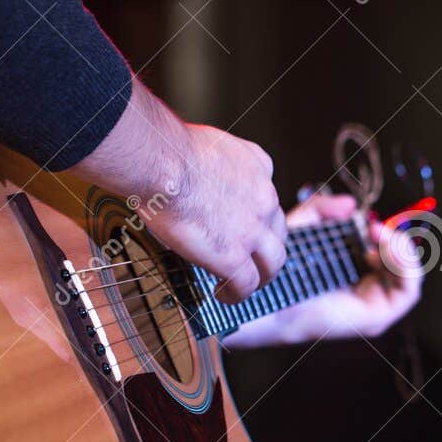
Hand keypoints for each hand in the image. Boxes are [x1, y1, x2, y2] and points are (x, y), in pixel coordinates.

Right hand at [148, 125, 286, 303]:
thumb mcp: (204, 145)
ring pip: (273, 261)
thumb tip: (188, 172)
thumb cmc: (168, 149)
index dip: (256, 213)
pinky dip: (237, 294)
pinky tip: (224, 295)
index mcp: (256, 165)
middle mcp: (263, 197)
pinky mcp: (235, 256)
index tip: (242, 222)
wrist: (164, 162)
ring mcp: (253, 230)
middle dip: (267, 247)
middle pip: (278, 230)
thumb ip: (209, 163)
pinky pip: (246, 284)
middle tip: (253, 257)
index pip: (266, 194)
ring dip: (261, 275)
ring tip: (246, 283)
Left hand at [222, 193, 423, 348]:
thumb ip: (324, 210)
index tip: (368, 221)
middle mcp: (364, 291)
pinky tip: (381, 248)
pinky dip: (405, 266)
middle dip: (394, 239)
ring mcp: (372, 306)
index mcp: (350, 273)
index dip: (386, 234)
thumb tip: (351, 205)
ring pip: (409, 276)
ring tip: (377, 235)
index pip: (386, 253)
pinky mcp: (376, 318)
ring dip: (401, 249)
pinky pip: (409, 293)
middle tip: (373, 227)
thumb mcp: (305, 228)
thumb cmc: (279, 270)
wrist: (268, 296)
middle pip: (401, 264)